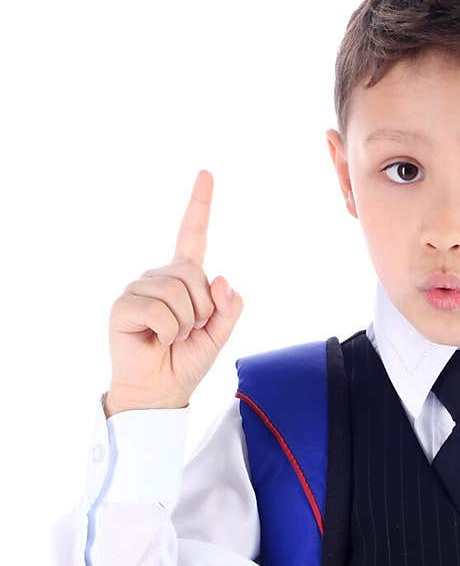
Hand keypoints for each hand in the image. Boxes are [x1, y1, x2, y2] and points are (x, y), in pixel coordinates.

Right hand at [105, 169, 243, 414]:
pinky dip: (168, 330)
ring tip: (172, 337)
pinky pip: (158, 309)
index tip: (206, 174)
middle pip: (193, 271)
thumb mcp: (219, 333)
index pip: (192, 236)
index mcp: (183, 279)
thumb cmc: (186, 360)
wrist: (161, 390)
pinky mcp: (123, 305)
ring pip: (177, 292)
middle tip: (190, 330)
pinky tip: (156, 339)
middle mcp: (159, 277)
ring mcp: (139, 289)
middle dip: (202, 307)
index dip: (200, 206)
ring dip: (186, 322)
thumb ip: (229, 307)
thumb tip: (221, 278)